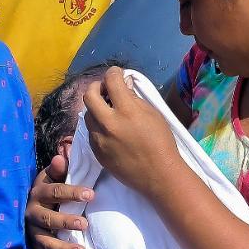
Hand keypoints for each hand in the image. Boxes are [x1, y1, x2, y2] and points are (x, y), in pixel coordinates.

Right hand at [24, 152, 91, 248]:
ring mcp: (33, 230)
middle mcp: (32, 211)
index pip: (56, 191)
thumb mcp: (55, 175)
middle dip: (66, 222)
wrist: (35, 200)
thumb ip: (60, 169)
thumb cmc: (52, 186)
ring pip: (45, 241)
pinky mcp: (34, 244)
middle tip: (84, 224)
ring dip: (62, 247)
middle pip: (48, 219)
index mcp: (39, 191)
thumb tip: (61, 158)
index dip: (73, 193)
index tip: (91, 195)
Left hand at [80, 67, 182, 194]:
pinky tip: (110, 130)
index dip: (113, 73)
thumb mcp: (153, 114)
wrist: (158, 175)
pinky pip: (91, 133)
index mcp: (126, 110)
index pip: (111, 81)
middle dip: (96, 87)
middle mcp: (108, 123)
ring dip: (96, 108)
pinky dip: (98, 126)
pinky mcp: (96, 152)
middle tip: (106, 90)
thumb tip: (123, 84)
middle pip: (89, 95)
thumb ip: (134, 97)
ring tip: (108, 111)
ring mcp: (99, 139)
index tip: (116, 74)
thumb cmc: (161, 142)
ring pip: (87, 115)